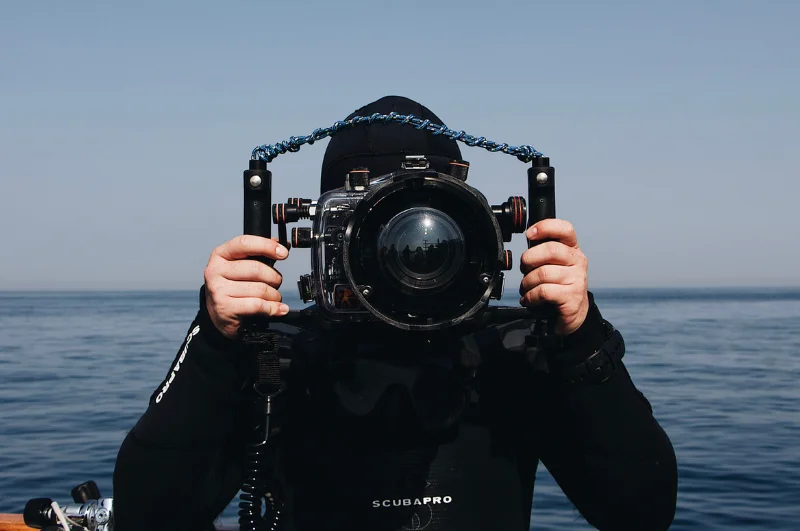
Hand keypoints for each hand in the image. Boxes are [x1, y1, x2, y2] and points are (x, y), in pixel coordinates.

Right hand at [203, 235, 289, 339]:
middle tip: (277, 282)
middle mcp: (216, 270)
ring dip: (274, 295)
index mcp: (220, 254)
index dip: (267, 246)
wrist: (218, 314)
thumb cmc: (233, 287)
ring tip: (274, 297)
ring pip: (260, 289)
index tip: (283, 253)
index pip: (245, 243)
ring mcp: (218, 289)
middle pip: (256, 269)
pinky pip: (257, 305)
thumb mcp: (242, 266)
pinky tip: (278, 309)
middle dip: (274, 277)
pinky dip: (272, 308)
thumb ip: (261, 253)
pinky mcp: (225, 308)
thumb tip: (283, 244)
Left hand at [519, 219, 589, 335]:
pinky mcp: (572, 298)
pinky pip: (544, 291)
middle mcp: (578, 262)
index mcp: (572, 249)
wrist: (574, 314)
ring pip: (543, 273)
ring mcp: (577, 280)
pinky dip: (530, 296)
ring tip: (526, 288)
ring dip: (527, 282)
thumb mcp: (554, 264)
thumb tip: (528, 238)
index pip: (565, 229)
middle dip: (529, 259)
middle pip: (551, 250)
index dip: (545, 227)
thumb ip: (544, 251)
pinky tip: (529, 299)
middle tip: (524, 269)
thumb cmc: (559, 286)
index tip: (529, 234)